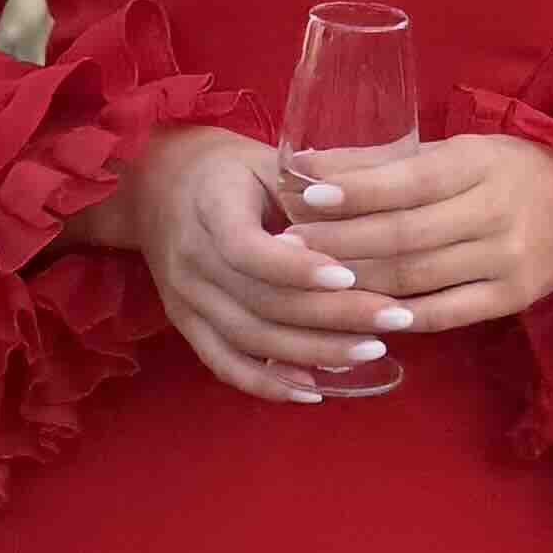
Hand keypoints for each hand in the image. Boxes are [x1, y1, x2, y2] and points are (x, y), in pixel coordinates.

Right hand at [116, 124, 399, 405]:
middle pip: (261, 301)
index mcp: (209, 206)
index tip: (349, 274)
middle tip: (395, 317)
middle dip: (333, 316)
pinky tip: (315, 391)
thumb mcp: (267, 161)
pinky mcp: (186, 325)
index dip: (297, 268)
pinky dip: (269, 384)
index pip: (247, 249)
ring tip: (372, 350)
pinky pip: (226, 364)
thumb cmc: (231, 170)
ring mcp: (184, 298)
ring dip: (314, 352)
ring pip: (250, 339)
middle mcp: (190, 258)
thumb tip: (374, 215)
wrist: (158, 186)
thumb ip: (311, 190)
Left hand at [274, 132, 552, 337]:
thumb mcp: (463, 151)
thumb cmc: (509, 172)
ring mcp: (507, 260)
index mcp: (481, 164)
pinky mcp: (511, 299)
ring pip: (416, 278)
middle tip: (288, 247)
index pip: (411, 180)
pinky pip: (443, 314)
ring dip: (357, 283)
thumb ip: (397, 162)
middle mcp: (496, 212)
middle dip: (340, 243)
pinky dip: (398, 316)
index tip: (306, 194)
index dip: (357, 190)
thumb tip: (314, 164)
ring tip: (309, 281)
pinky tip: (359, 314)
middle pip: (405, 235)